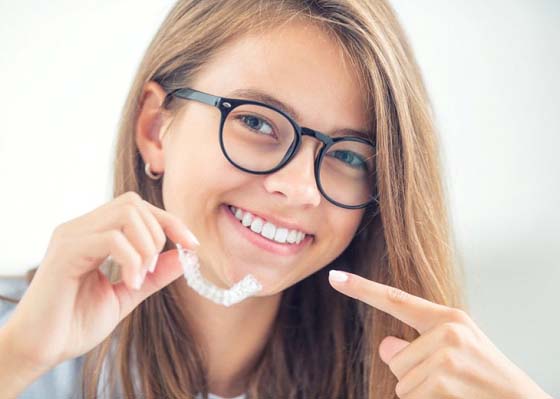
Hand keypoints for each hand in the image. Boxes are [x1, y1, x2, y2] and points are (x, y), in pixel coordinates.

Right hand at [3, 191, 198, 372]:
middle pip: (134, 203)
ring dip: (146, 245)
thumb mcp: (126, 295)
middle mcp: (80, 228)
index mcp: (93, 234)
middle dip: (160, 231)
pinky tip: (130, 283)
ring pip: (125, 213)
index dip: (170, 222)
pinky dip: (132, 259)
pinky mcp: (65, 252)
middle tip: (153, 269)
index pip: (138, 208)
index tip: (193, 245)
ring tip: (141, 276)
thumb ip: (153, 275)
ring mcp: (71, 236)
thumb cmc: (75, 323)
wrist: (39, 350)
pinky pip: (111, 238)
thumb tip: (184, 256)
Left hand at [328, 270, 551, 398]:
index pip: (395, 300)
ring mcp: (446, 354)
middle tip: (449, 382)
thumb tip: (385, 346)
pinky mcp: (443, 379)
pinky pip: (411, 398)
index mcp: (447, 318)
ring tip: (454, 392)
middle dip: (412, 377)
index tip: (334, 278)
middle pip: (394, 358)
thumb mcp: (454, 352)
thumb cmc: (483, 379)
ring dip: (422, 394)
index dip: (361, 289)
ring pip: (401, 382)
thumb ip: (416, 344)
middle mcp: (447, 329)